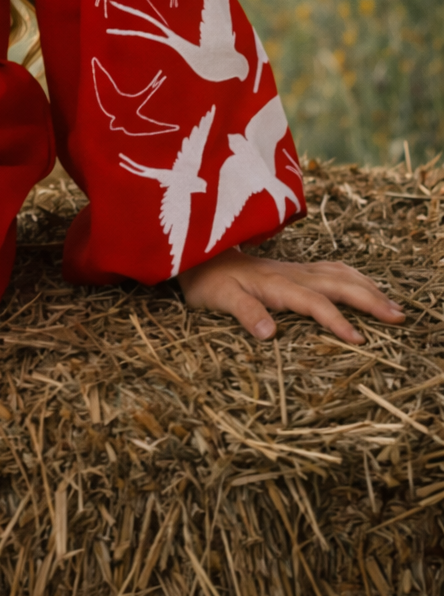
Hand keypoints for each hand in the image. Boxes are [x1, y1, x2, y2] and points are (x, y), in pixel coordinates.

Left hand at [178, 248, 405, 343]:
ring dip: (368, 288)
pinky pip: (331, 269)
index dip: (337, 321)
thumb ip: (243, 312)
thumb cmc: (206, 280)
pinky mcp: (294, 270)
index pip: (314, 303)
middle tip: (398, 318)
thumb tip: (269, 333)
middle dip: (370, 300)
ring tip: (393, 306)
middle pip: (338, 284)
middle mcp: (291, 274)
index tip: (360, 341)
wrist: (198, 254)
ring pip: (340, 274)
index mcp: (276, 284)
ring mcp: (295, 269)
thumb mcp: (217, 298)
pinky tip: (364, 286)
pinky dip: (354, 277)